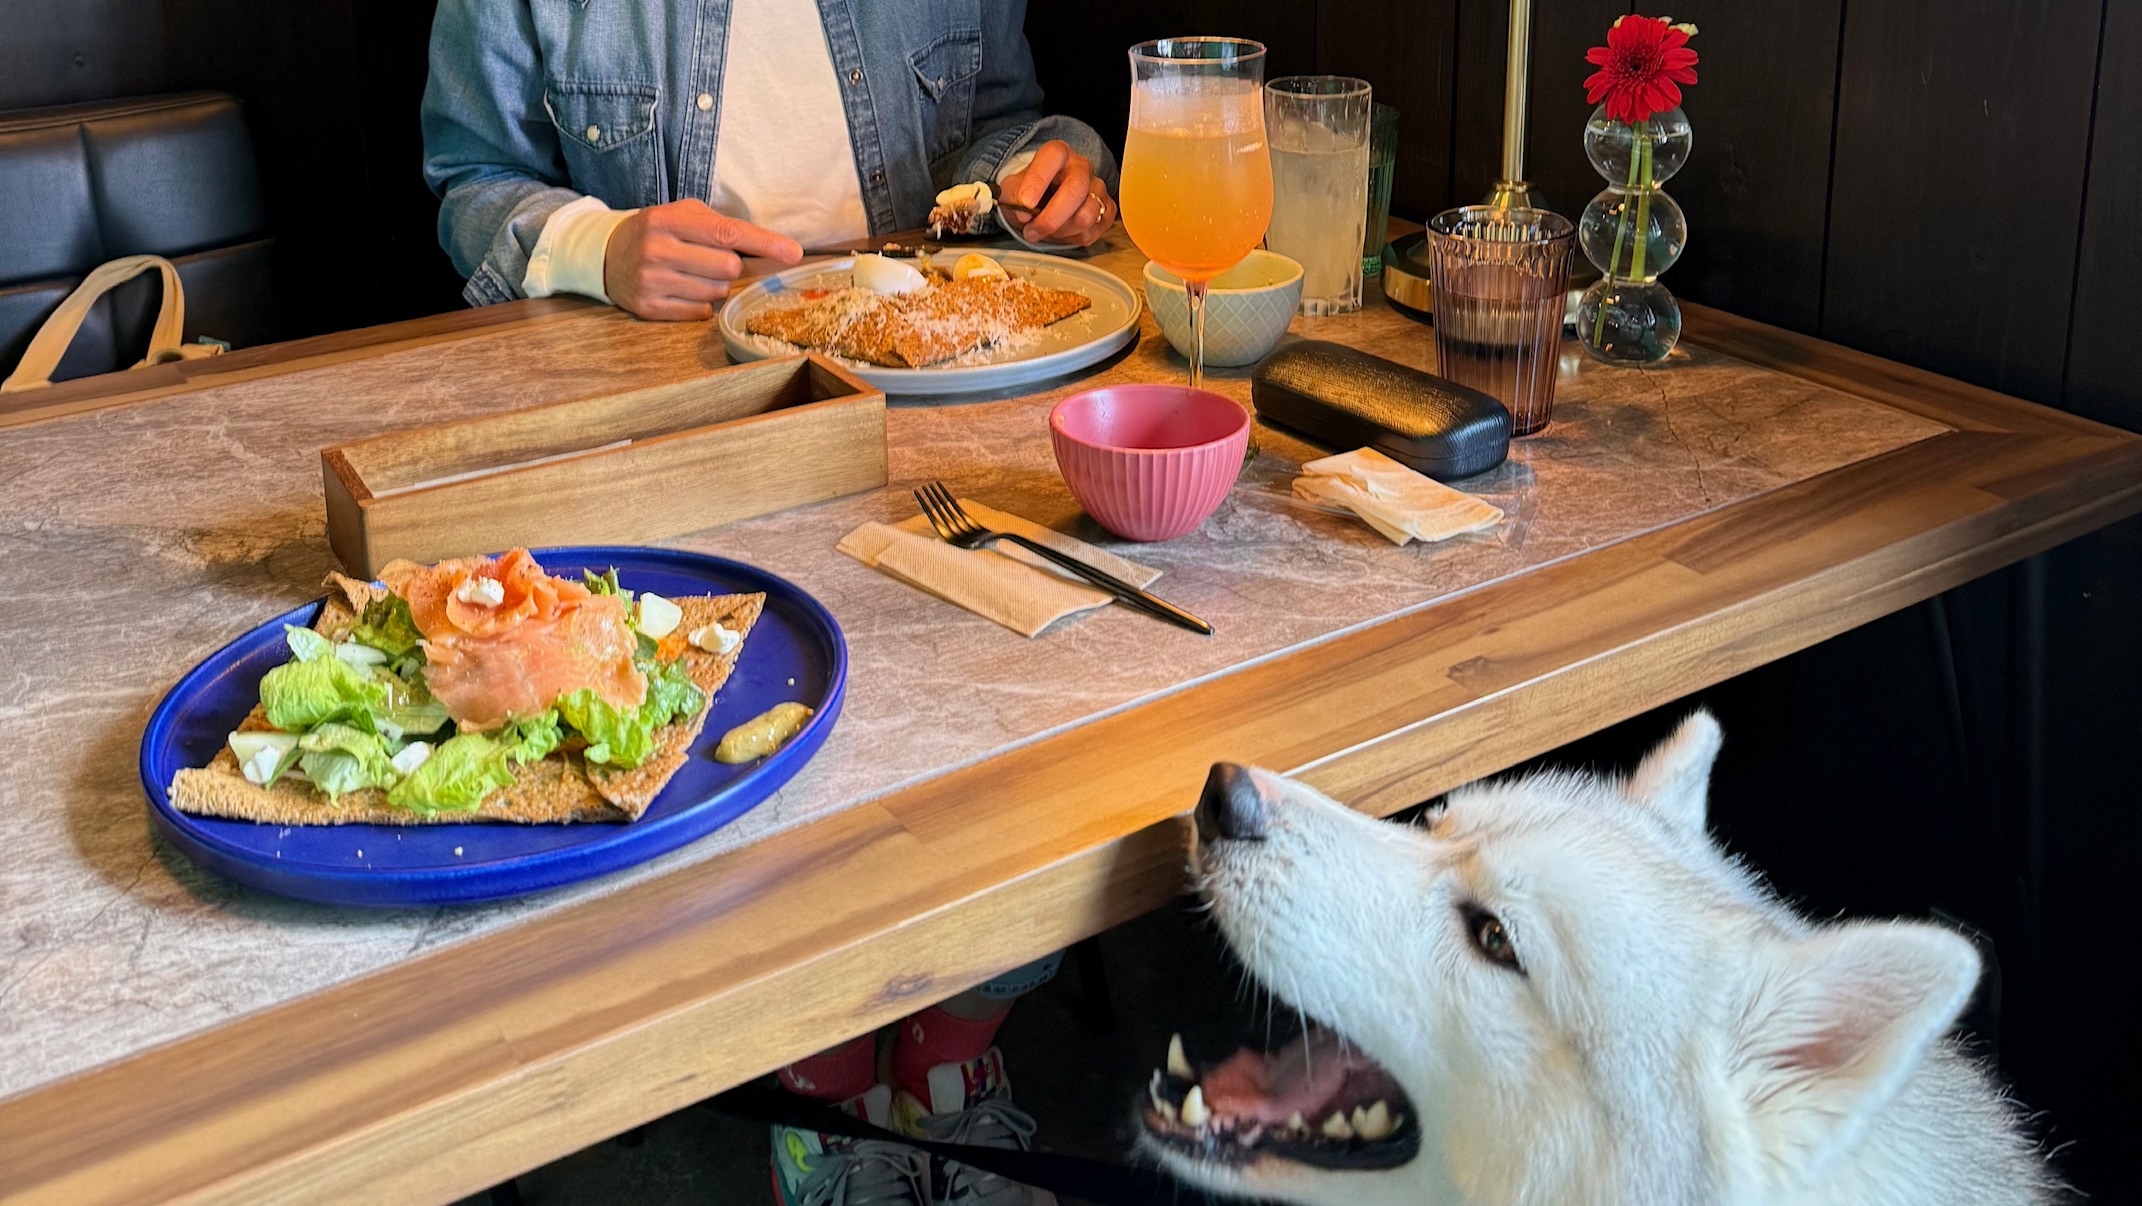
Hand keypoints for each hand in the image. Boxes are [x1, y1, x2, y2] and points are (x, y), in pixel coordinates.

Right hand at [602, 199, 801, 319]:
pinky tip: (684, 289)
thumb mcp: (682, 215)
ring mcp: (652, 281)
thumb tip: (772, 250)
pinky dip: (702, 304)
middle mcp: (659, 250)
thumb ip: (722, 227)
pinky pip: (700, 312)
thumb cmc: (657, 232)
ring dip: (716, 286)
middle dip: (730, 266)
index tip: (794, 253)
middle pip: (728, 268)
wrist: (605, 255)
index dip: (764, 244)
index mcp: (670, 220)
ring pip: (716, 293)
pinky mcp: (649, 307)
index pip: (728, 233)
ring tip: (693, 273)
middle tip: (711, 260)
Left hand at [997, 140, 1114, 247]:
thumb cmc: (1029, 193)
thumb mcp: (1012, 190)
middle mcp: (1082, 167)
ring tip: (1043, 231)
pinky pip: (1091, 232)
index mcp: (1058, 153)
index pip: (1053, 158)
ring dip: (1059, 232)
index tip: (1025, 203)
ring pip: (1085, 216)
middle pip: (1076, 190)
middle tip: (1031, 231)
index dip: (1038, 181)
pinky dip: (1071, 239)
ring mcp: (1098, 188)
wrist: (1043, 201)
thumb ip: (1014, 198)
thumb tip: (1025, 214)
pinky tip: (1059, 233)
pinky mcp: (1106, 211)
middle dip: (1051, 218)